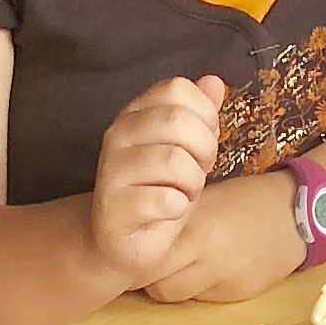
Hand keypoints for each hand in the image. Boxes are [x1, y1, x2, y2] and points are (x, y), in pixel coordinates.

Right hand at [86, 75, 224, 290]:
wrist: (124, 243)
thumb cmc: (160, 191)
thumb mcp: (187, 148)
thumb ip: (199, 114)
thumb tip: (214, 82)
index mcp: (135, 113)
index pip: (176, 89)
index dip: (203, 115)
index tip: (201, 142)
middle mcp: (117, 134)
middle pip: (176, 120)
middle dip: (202, 150)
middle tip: (194, 172)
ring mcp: (111, 171)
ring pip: (174, 161)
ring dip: (191, 183)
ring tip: (179, 193)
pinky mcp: (115, 208)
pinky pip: (165, 199)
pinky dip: (177, 208)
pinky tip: (165, 212)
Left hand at [139, 171, 312, 304]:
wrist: (297, 215)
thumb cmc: (246, 202)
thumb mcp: (204, 200)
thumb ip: (172, 220)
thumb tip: (136, 235)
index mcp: (191, 222)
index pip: (143, 251)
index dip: (132, 253)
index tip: (129, 249)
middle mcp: (202, 251)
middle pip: (150, 278)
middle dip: (144, 273)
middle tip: (150, 261)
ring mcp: (219, 276)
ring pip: (170, 293)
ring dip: (168, 283)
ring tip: (181, 266)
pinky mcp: (234, 293)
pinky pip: (199, 298)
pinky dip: (197, 288)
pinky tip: (210, 272)